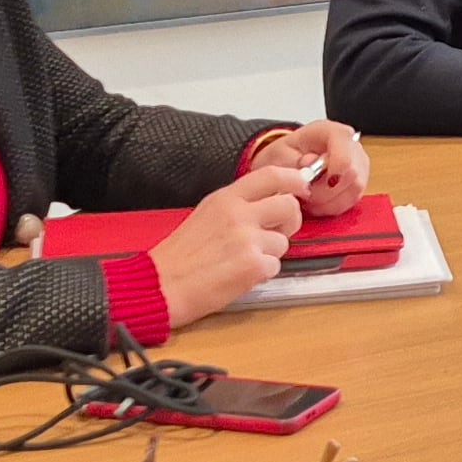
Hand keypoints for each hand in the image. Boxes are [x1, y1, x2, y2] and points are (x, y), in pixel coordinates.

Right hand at [147, 163, 312, 329]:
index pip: (272, 175)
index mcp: (226, 198)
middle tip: (274, 232)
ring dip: (270, 253)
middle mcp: (239, 214)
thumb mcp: (206, 214)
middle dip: (289, 221)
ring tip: (242, 259)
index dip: (294, 179)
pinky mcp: (253, 266)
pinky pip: (275, 266)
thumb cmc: (180, 255)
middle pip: (289, 206)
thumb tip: (270, 202)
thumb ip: (238, 205)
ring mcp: (247, 240)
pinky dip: (262, 273)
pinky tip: (240, 275)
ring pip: (284, 241)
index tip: (301, 187)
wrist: (161, 285)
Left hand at [247, 120, 370, 214]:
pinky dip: (332, 206)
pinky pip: (351, 201)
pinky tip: (318, 202)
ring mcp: (359, 164)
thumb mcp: (279, 155)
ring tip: (309, 197)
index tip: (314, 182)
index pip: (345, 148)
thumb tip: (312, 164)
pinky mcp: (359, 183)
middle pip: (352, 174)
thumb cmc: (285, 157)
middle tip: (305, 192)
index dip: (335, 168)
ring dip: (328, 200)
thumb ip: (295, 159)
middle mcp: (351, 145)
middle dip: (325, 191)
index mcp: (332, 132)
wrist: (286, 165)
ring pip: (354, 190)